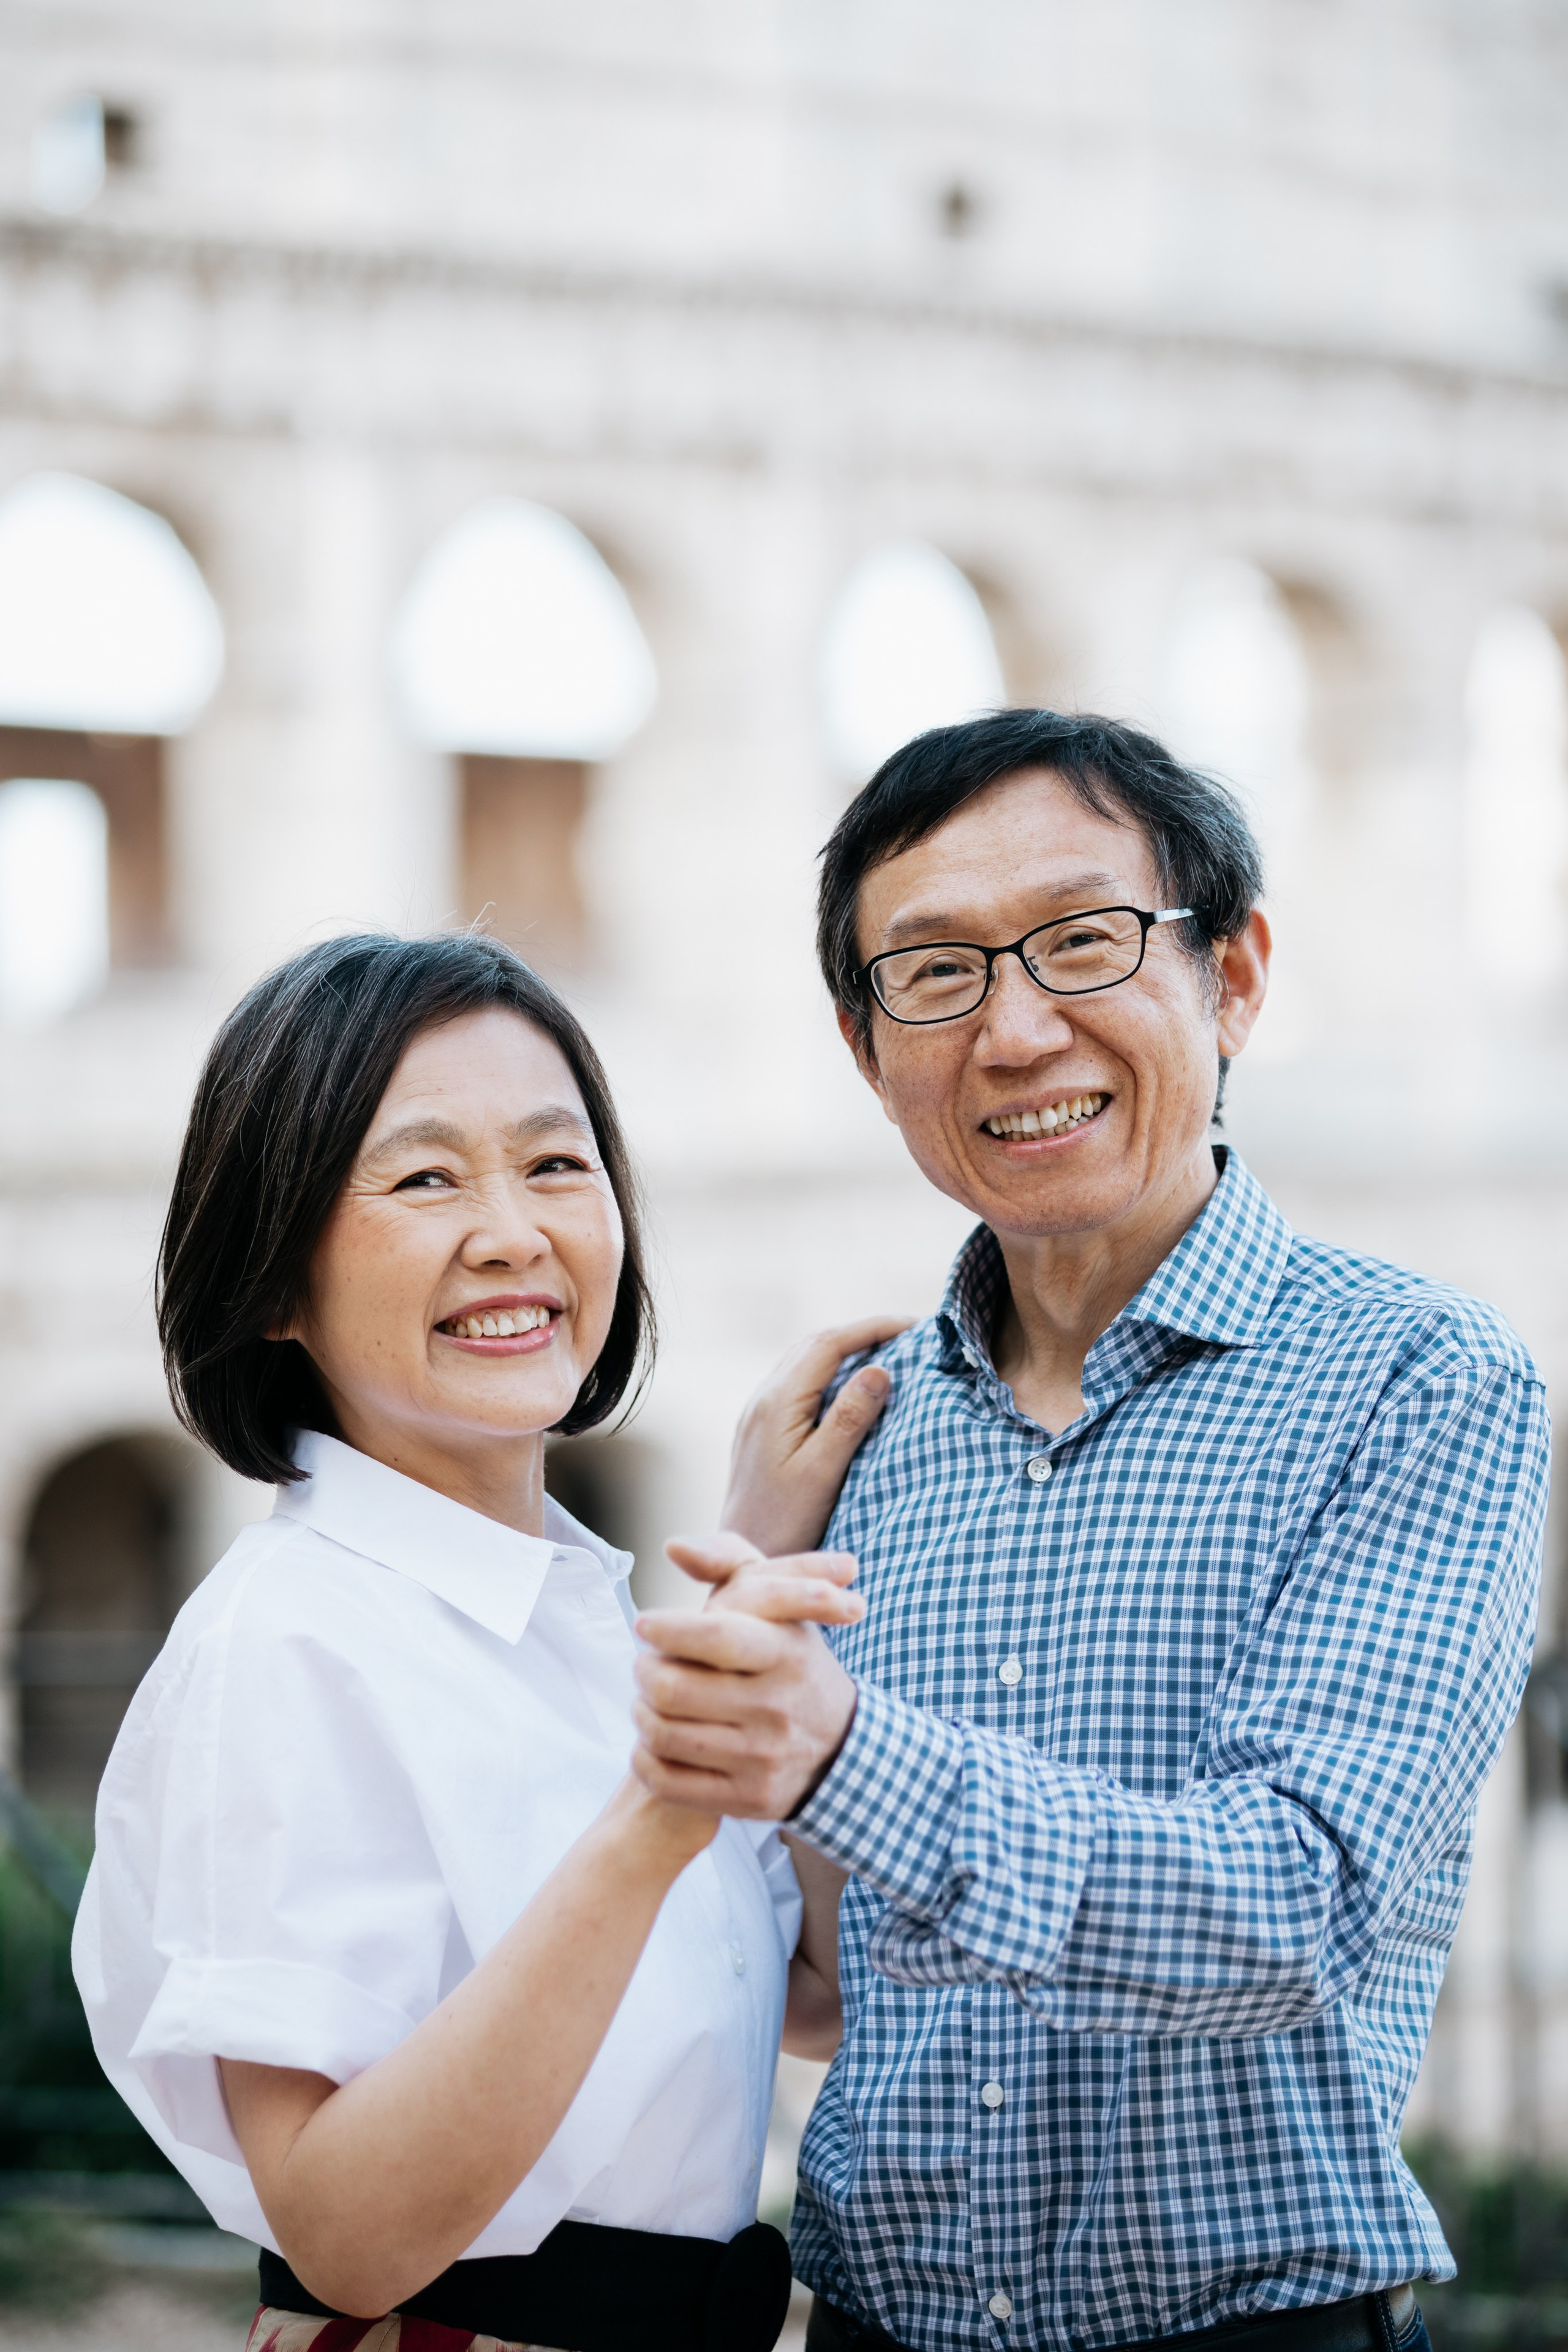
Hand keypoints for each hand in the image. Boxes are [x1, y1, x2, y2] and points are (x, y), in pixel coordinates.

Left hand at [632, 1535, 862, 1817]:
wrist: (840, 1747)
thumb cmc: (790, 1660)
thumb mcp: (777, 1600)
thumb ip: (727, 1557)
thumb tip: (672, 1547)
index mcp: (786, 1652)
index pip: (717, 1637)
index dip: (668, 1629)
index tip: (646, 1624)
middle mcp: (776, 1708)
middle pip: (673, 1689)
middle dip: (645, 1671)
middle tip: (647, 1664)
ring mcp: (762, 1759)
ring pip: (663, 1734)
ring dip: (640, 1712)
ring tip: (650, 1699)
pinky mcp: (747, 1800)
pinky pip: (666, 1781)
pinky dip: (644, 1757)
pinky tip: (654, 1739)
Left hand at [722, 1315, 911, 1553]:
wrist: (746, 1560)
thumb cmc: (785, 1524)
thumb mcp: (823, 1472)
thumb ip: (849, 1419)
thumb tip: (879, 1370)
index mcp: (777, 1402)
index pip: (829, 1343)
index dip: (873, 1327)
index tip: (916, 1326)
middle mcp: (763, 1400)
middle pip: (815, 1345)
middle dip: (863, 1333)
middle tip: (910, 1336)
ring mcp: (759, 1414)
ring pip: (806, 1361)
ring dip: (846, 1350)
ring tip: (889, 1353)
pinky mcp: (762, 1431)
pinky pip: (800, 1383)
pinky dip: (832, 1372)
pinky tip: (854, 1388)